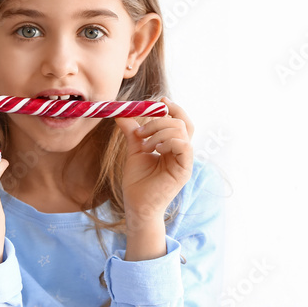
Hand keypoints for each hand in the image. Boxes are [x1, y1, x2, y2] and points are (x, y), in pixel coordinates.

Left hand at [113, 96, 193, 226]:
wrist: (137, 205)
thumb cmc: (137, 182)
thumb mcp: (134, 151)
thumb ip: (133, 132)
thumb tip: (122, 114)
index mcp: (173, 147)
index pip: (180, 121)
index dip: (173, 109)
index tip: (159, 101)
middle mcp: (182, 152)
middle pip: (182, 123)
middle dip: (161, 119)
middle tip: (142, 126)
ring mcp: (185, 161)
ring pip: (181, 131)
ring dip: (159, 131)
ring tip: (144, 144)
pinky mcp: (184, 170)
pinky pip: (184, 146)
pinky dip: (168, 141)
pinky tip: (155, 149)